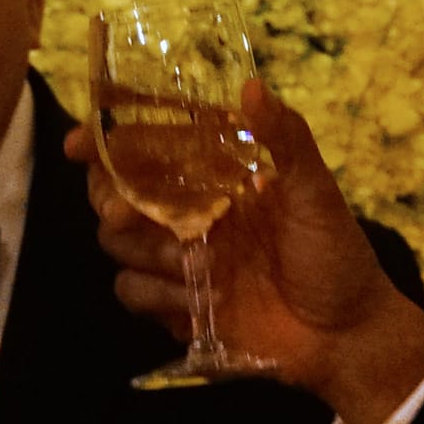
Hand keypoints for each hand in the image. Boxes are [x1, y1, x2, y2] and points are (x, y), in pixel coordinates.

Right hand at [65, 83, 423, 423]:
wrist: (345, 335)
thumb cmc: (336, 257)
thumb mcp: (317, 193)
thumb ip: (286, 140)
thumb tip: (251, 88)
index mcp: (215, 178)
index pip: (146, 148)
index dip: (106, 143)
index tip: (79, 144)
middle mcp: (188, 213)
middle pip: (115, 194)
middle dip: (110, 199)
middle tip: (128, 214)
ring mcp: (179, 260)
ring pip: (117, 244)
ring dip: (143, 250)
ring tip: (194, 262)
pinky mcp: (176, 305)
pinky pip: (133, 291)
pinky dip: (155, 295)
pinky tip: (195, 301)